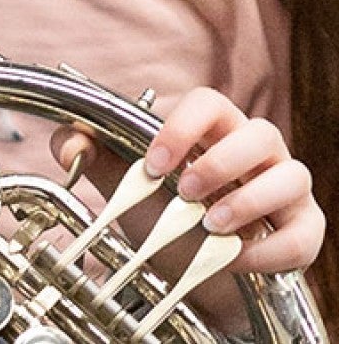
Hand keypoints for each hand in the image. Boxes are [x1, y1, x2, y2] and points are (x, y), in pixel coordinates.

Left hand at [53, 87, 321, 274]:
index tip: (152, 163)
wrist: (187, 268)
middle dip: (219, 163)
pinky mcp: (303, 228)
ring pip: (293, 175)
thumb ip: (90, 155)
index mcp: (213, 130)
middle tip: (183, 193)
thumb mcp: (122, 183)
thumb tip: (69, 146)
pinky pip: (302, 233)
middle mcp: (256, 151)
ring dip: (249, 201)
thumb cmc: (161, 211)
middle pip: (259, 132)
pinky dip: (270, 249)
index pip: (209, 102)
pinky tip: (235, 259)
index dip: (182, 127)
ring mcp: (285, 188)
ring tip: (210, 224)